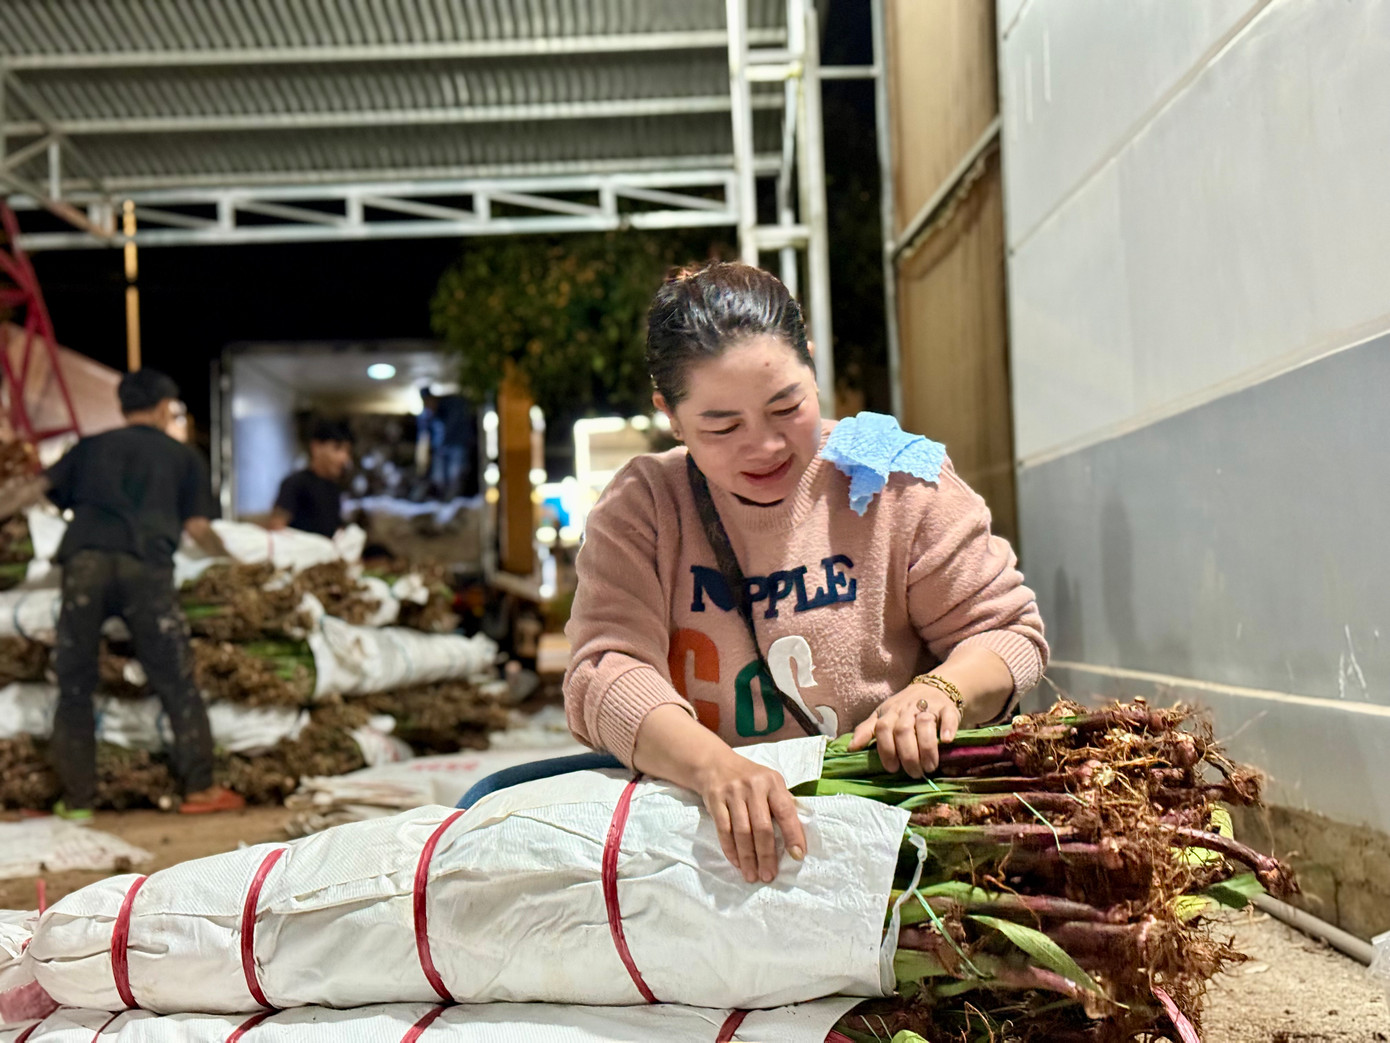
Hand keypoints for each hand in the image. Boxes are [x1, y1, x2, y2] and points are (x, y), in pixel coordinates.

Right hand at [692, 749, 806, 883]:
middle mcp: (753, 786)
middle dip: (766, 855)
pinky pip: (723, 830)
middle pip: (762, 827)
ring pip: (742, 832)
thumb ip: (782, 804)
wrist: (714, 764)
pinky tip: (737, 862)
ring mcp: (733, 792)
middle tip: (768, 876)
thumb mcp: (769, 782)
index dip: (793, 835)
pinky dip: (730, 849)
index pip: (786, 812)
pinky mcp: (715, 800)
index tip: (797, 856)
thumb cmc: (749, 779)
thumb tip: (797, 839)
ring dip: (748, 857)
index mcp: (773, 782)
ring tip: (752, 875)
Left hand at [848, 683, 961, 776]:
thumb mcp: (882, 716)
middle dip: (907, 755)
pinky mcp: (947, 708)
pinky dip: (947, 728)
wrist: (933, 688)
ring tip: (930, 766)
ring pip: (924, 724)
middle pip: (903, 730)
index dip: (885, 750)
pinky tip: (947, 741)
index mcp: (889, 713)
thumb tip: (850, 748)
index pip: (882, 729)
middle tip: (914, 773)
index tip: (892, 768)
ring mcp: (927, 707)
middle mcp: (907, 709)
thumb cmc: (904, 709)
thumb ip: (867, 731)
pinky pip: (948, 716)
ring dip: (927, 747)